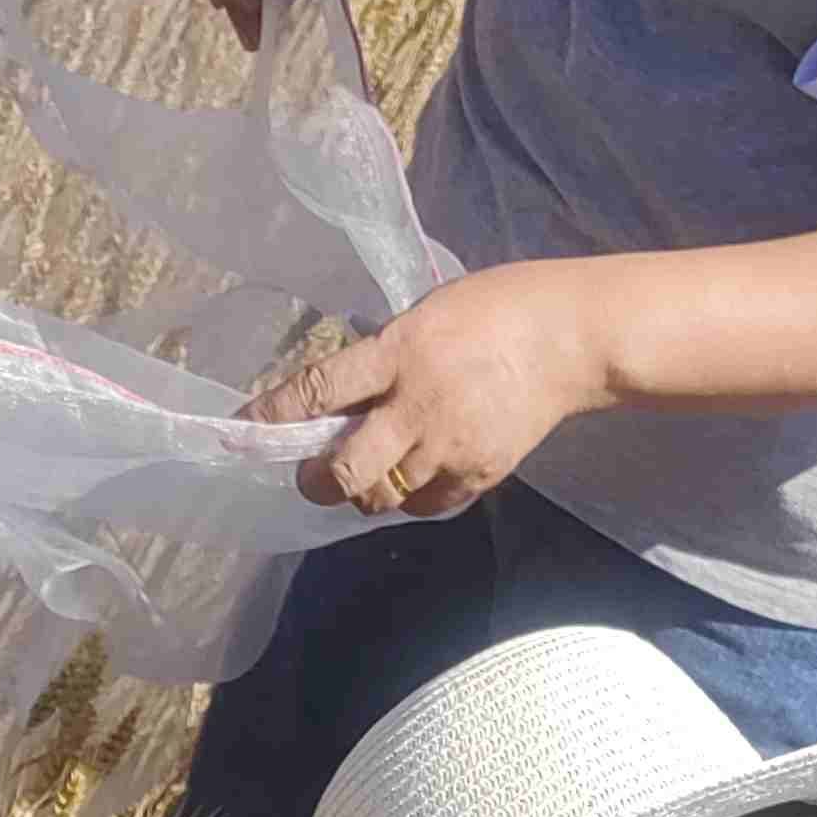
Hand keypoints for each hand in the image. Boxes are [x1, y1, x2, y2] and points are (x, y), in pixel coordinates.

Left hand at [249, 266, 605, 515]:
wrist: (569, 339)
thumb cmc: (494, 311)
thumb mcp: (426, 314)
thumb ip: (384, 358)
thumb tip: (341, 400)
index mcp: (399, 351)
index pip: (321, 390)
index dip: (276, 416)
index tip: (247, 429)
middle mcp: (418, 405)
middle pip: (345, 470)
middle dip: (316, 479)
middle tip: (311, 473)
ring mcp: (449, 446)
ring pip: (381, 496)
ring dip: (364, 489)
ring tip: (369, 469)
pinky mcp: (477, 475)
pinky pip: (424, 505)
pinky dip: (408, 497)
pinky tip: (413, 474)